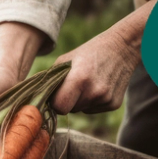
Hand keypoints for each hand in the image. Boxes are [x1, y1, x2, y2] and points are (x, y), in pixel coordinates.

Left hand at [51, 0, 157, 114]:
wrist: (122, 48)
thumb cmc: (88, 53)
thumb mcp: (66, 60)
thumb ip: (51, 80)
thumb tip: (35, 98)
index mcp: (79, 78)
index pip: (59, 107)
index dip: (56, 102)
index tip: (57, 94)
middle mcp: (94, 91)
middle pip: (70, 110)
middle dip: (67, 101)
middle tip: (73, 85)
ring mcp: (105, 99)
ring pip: (81, 111)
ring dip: (80, 101)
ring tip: (88, 82)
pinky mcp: (113, 104)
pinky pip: (93, 110)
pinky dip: (92, 101)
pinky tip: (98, 85)